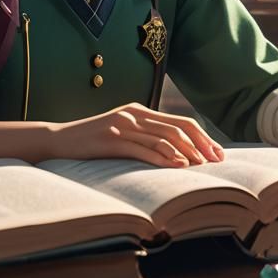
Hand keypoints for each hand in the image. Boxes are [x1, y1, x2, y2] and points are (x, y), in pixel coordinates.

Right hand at [49, 102, 224, 167]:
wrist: (60, 140)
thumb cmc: (93, 141)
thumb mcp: (122, 133)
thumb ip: (144, 137)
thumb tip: (178, 155)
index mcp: (139, 111)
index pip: (181, 121)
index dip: (203, 137)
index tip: (218, 153)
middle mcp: (134, 113)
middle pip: (177, 127)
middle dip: (201, 144)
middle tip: (217, 162)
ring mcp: (122, 125)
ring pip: (163, 137)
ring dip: (186, 152)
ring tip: (201, 166)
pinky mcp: (111, 139)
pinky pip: (142, 148)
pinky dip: (162, 157)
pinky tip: (175, 166)